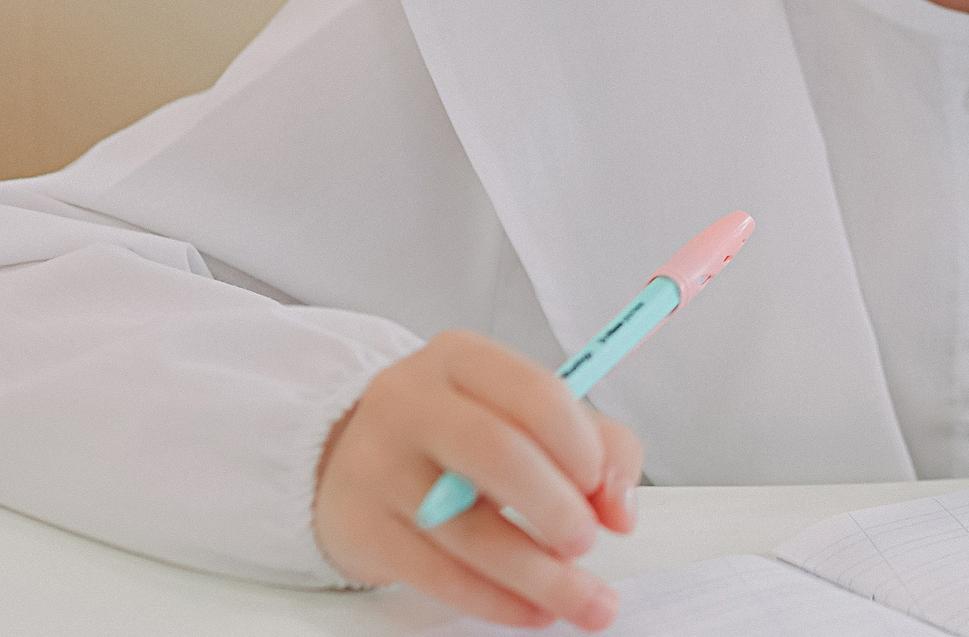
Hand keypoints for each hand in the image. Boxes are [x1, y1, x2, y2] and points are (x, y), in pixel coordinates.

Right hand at [313, 330, 641, 629]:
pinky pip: (438, 574)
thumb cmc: (457, 436)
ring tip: (584, 601)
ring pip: (468, 529)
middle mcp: (412, 403)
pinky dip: (495, 600)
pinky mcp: (361, 529)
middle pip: (497, 454)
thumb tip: (620, 510)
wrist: (348, 462)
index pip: (535, 394)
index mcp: (461, 359)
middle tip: (586, 542)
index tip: (600, 487)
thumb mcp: (524, 415)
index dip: (581, 446)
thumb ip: (595, 446)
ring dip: (539, 574)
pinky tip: (532, 609)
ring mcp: (378, 466)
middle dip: (556, 507)